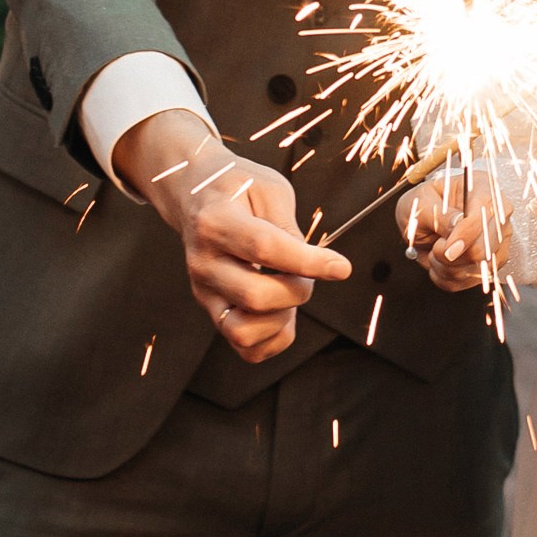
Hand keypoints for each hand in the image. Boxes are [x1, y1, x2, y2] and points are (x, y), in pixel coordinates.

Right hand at [115, 109, 349, 361]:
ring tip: (289, 294)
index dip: (308, 262)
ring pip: (244, 332)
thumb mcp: (270, 189)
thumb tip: (318, 267)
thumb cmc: (239, 188)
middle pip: (256, 297)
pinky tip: (282, 312)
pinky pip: (246, 348)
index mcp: (216, 221)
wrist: (195, 195)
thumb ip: (290, 228)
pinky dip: (274, 339)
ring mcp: (203, 291)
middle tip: (308, 273)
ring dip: (281, 321)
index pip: (264, 249)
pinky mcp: (211, 309)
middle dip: (298, 290)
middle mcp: (203, 262)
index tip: (341, 267)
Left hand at [400, 168, 508, 291]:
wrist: (421, 222)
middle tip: (436, 246)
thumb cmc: (423, 205)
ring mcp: (499, 241)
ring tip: (437, 251)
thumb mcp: (421, 202)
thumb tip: (457, 225)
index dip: (466, 234)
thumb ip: (438, 213)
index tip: (446, 247)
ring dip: (447, 267)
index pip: (486, 214)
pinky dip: (448, 277)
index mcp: (483, 188)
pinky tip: (442, 263)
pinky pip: (470, 282)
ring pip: (478, 270)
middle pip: (485, 249)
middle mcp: (498, 215)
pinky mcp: (492, 265)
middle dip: (451, 255)